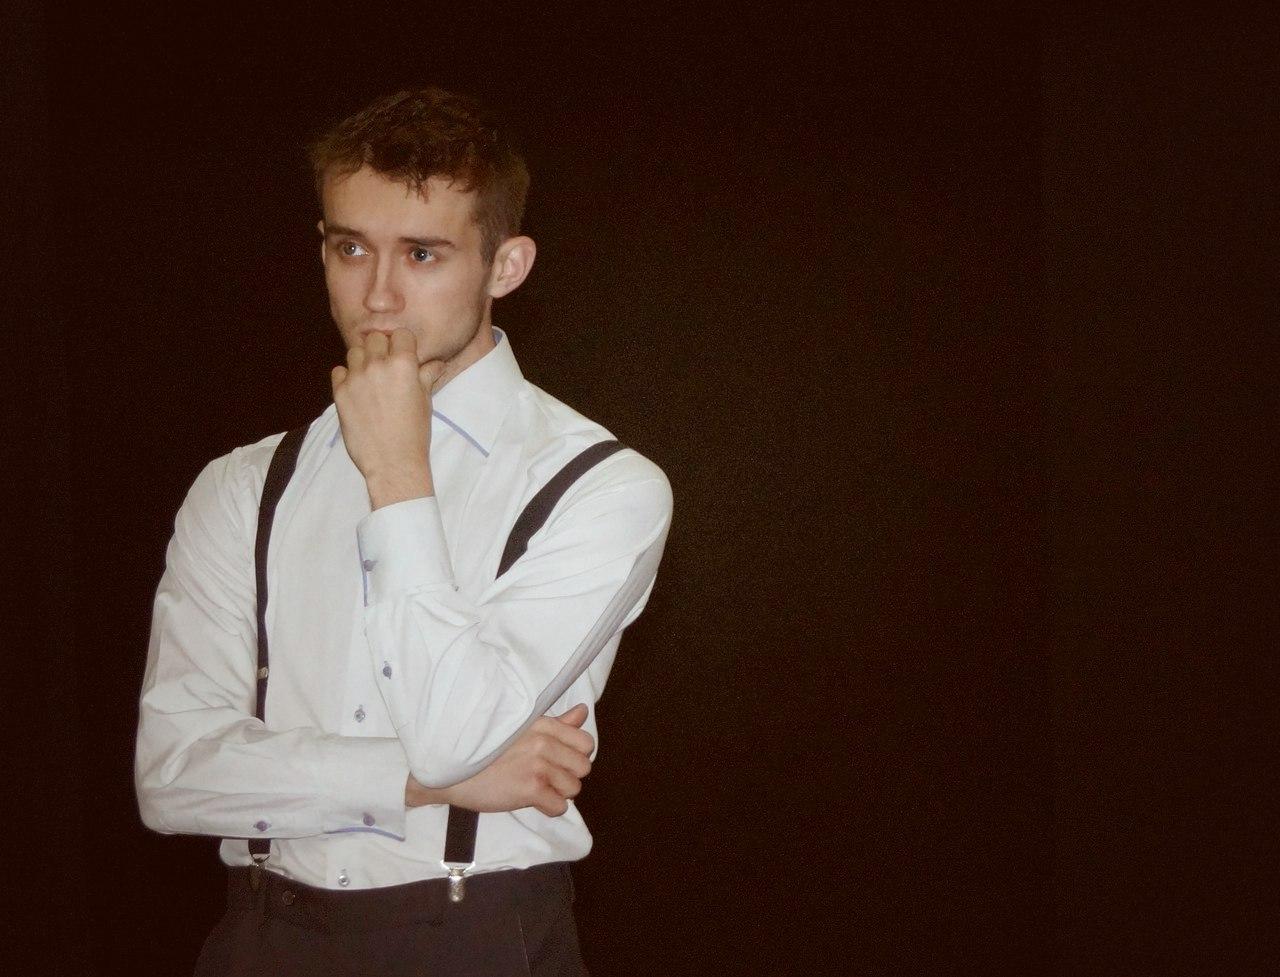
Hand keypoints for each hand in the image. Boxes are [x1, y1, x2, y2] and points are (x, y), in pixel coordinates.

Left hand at [330, 328, 445, 508]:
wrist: (392, 462)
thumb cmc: (414, 432)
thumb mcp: (425, 401)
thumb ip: (427, 376)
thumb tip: (436, 363)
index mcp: (403, 364)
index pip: (401, 334)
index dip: (404, 344)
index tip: (404, 354)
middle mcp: (377, 365)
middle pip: (375, 338)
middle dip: (382, 348)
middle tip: (386, 366)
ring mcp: (356, 378)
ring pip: (354, 351)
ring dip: (363, 359)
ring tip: (370, 377)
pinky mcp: (340, 393)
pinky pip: (339, 371)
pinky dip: (347, 376)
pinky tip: (357, 390)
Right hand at [405, 704, 594, 816]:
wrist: (453, 769)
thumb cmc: (486, 749)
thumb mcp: (522, 729)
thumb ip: (557, 724)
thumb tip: (583, 712)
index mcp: (543, 725)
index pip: (586, 743)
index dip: (575, 756)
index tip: (558, 761)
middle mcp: (544, 742)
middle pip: (583, 768)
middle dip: (567, 776)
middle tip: (545, 777)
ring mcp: (538, 766)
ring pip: (573, 789)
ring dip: (557, 793)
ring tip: (535, 787)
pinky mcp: (531, 789)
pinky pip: (559, 807)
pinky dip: (548, 808)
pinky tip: (530, 800)